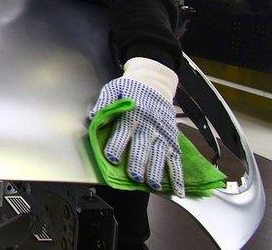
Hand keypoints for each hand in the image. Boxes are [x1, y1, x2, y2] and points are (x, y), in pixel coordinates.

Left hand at [88, 57, 184, 196]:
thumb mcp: (113, 89)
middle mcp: (147, 125)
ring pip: (160, 154)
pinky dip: (178, 175)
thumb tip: (93, 115)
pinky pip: (176, 158)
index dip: (116, 145)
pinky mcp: (171, 138)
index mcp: (131, 114)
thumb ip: (104, 102)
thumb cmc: (130, 88)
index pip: (122, 131)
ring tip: (153, 185)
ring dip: (157, 170)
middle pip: (143, 146)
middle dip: (139, 162)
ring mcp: (161, 133)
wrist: (154, 82)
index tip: (111, 157)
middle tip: (135, 177)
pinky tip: (178, 189)